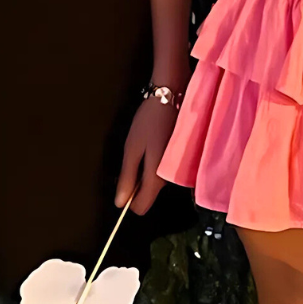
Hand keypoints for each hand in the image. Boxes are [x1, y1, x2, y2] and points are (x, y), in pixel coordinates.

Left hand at [116, 90, 183, 212]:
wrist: (174, 97)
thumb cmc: (150, 120)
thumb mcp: (132, 148)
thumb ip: (127, 177)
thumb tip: (120, 203)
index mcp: (157, 178)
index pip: (141, 207)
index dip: (128, 199)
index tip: (123, 183)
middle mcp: (171, 180)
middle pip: (148, 195)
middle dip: (137, 183)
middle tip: (134, 157)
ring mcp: (179, 171)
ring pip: (156, 183)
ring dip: (147, 171)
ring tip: (146, 147)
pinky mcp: (183, 162)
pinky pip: (165, 172)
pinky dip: (156, 164)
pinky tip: (155, 145)